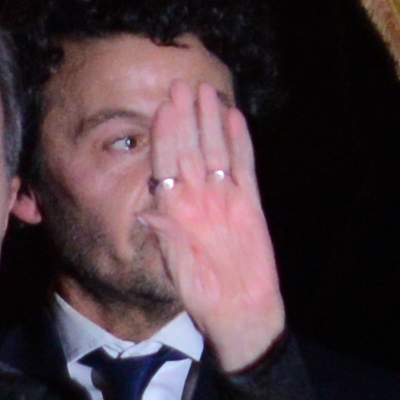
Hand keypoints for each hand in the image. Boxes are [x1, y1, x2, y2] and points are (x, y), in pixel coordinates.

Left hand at [136, 74, 287, 372]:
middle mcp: (199, 199)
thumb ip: (167, 239)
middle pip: (190, 150)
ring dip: (211, 122)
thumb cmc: (204, 296)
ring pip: (216, 152)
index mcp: (177, 211)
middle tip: (180, 85)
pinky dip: (241, 144)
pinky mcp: (251, 205)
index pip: (168, 166)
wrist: (241, 313)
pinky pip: (245, 168)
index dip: (165, 138)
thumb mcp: (179, 270)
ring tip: (206, 91)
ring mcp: (225, 199)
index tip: (161, 110)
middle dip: (185, 119)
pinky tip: (235, 119)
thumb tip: (148, 210)